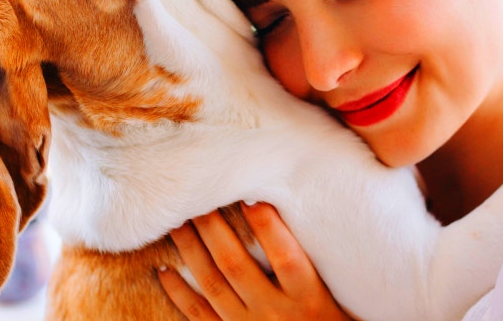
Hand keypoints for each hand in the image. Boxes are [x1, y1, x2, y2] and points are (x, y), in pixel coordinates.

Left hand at [158, 202, 354, 319]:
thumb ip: (321, 257)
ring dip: (191, 250)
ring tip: (177, 221)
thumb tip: (301, 203)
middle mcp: (276, 314)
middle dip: (214, 228)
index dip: (267, 226)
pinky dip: (179, 292)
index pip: (287, 258)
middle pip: (236, 265)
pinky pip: (198, 314)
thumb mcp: (337, 292)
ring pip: (212, 284)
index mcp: (309, 298)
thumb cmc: (335, 319)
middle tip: (198, 196)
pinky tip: (165, 269)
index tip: (251, 194)